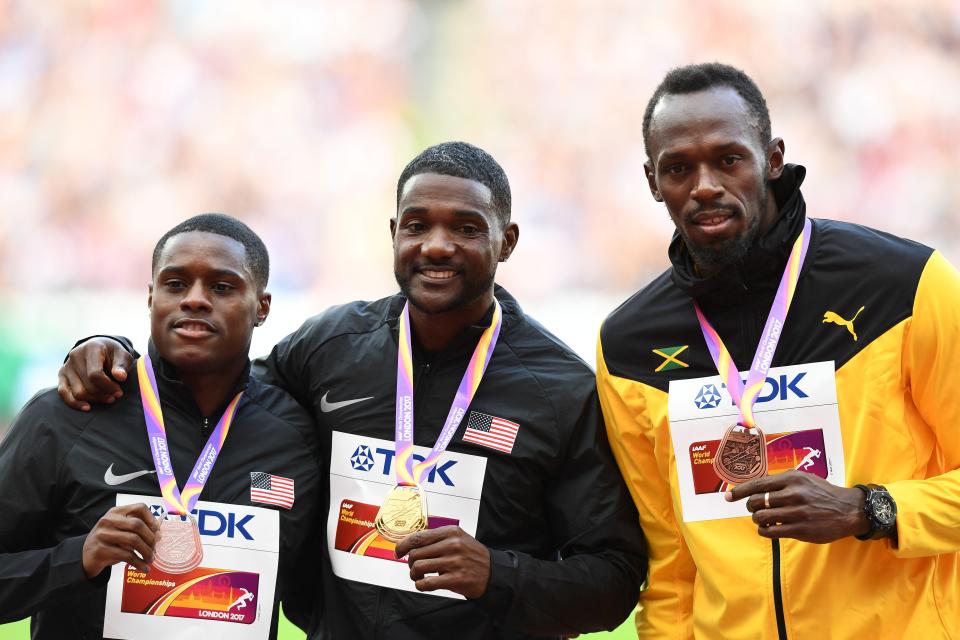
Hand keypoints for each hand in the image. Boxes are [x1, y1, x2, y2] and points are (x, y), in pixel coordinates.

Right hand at [58, 337, 133, 410]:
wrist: (100, 347)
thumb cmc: (113, 353)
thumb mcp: (122, 355)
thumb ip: (121, 365)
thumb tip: (121, 377)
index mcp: (91, 348)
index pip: (95, 374)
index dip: (108, 386)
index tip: (119, 392)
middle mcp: (75, 356)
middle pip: (87, 385)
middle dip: (104, 394)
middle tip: (116, 396)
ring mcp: (67, 366)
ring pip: (78, 392)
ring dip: (94, 399)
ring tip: (108, 398)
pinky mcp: (62, 374)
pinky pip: (63, 392)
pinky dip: (75, 403)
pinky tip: (87, 407)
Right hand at [82, 504, 158, 577]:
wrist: (85, 556)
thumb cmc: (109, 541)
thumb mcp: (122, 530)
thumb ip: (138, 528)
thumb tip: (159, 532)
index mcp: (116, 512)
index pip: (139, 508)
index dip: (151, 518)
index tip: (157, 530)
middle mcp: (109, 520)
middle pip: (138, 525)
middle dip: (151, 538)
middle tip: (155, 549)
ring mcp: (103, 534)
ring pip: (133, 541)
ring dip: (146, 552)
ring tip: (151, 559)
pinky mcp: (101, 550)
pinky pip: (126, 556)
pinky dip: (139, 563)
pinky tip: (144, 568)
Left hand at [394, 526, 490, 598]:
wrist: (494, 572)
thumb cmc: (472, 555)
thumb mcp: (458, 538)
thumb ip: (437, 539)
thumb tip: (411, 545)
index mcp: (450, 532)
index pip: (418, 537)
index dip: (403, 545)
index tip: (398, 552)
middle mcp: (452, 545)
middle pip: (415, 553)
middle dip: (410, 563)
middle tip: (415, 568)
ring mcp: (454, 562)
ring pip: (419, 567)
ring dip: (414, 574)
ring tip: (419, 576)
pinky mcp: (455, 579)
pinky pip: (427, 583)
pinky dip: (420, 585)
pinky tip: (424, 584)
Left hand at [725, 470, 868, 542]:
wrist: (848, 510)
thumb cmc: (821, 492)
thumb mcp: (802, 478)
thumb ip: (780, 481)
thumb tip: (754, 486)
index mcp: (791, 479)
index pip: (757, 484)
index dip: (739, 491)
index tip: (727, 497)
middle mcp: (793, 494)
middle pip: (755, 501)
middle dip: (750, 506)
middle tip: (755, 509)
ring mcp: (797, 513)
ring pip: (761, 517)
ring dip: (757, 519)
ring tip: (764, 518)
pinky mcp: (801, 530)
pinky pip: (771, 531)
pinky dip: (764, 530)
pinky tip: (768, 528)